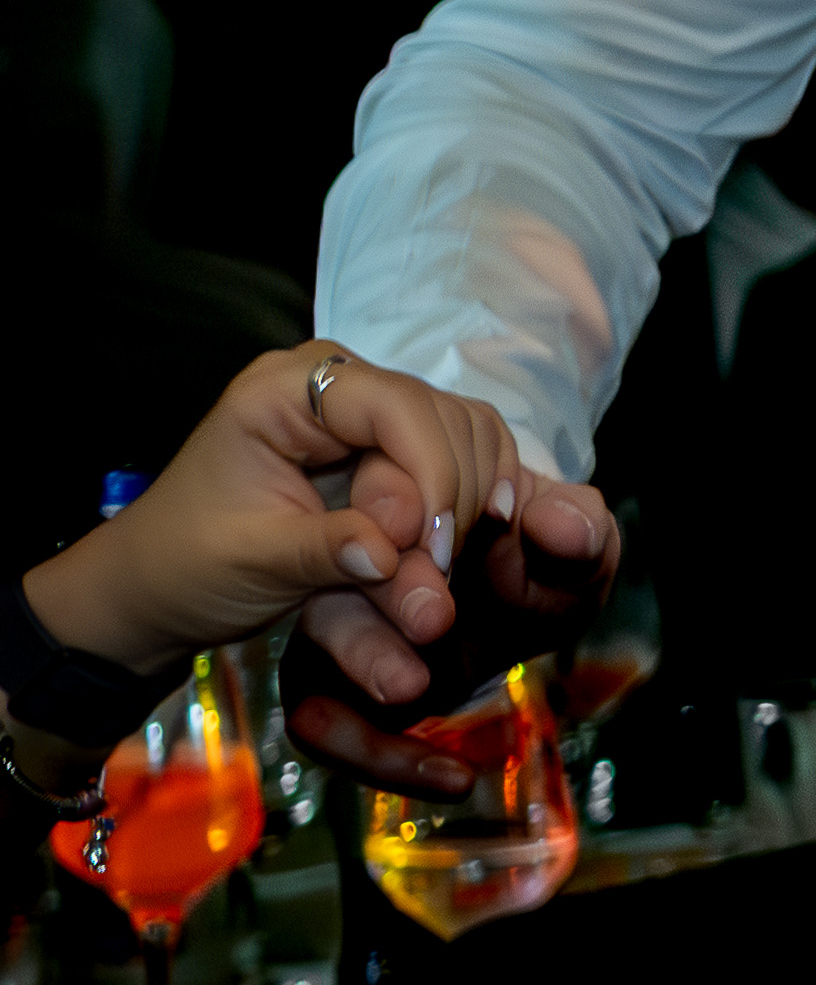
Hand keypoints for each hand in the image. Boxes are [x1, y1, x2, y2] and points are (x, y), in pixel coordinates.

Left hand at [15, 348, 613, 796]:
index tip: (433, 550)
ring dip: (468, 519)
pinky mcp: (390, 458)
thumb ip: (322, 551)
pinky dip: (478, 514)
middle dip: (450, 507)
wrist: (159, 592)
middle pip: (444, 424)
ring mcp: (368, 423)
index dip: (430, 471)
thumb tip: (392, 554)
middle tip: (433, 585)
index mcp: (285, 392)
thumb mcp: (248, 560)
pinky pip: (463, 470)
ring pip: (467, 445)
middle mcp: (338, 391)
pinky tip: (487, 553)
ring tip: (440, 589)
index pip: (395, 405)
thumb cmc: (185, 565)